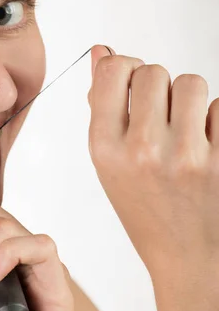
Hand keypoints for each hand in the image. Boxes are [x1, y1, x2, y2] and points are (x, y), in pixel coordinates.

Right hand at [88, 45, 218, 310]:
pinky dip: (216, 121)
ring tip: (186, 130)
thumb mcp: (109, 163)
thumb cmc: (147, 210)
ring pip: (192, 84)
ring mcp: (187, 156)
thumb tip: (102, 53)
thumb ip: (103, 105)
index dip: (126, 68)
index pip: (115, 71)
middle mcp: (143, 150)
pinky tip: (207, 146)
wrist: (191, 257)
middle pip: (155, 72)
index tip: (132, 82)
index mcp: (106, 149)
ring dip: (190, 100)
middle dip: (159, 87)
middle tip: (160, 116)